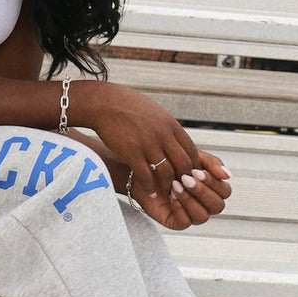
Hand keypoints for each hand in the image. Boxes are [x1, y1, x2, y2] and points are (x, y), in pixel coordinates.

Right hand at [72, 81, 203, 198]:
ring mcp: (148, 145)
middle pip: (183, 164)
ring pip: (166, 173)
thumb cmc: (128, 106)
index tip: (190, 175)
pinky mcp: (132, 153)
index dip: (193, 166)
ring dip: (168, 186)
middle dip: (184, 179)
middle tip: (181, 187)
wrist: (104, 103)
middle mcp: (163, 135)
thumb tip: (176, 138)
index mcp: (170, 124)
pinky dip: (150, 187)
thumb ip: (167, 126)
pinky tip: (149, 192)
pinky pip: (146, 176)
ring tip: (166, 193)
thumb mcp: (155, 112)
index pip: (191, 150)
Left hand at [130, 149, 230, 230]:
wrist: (144, 167)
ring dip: (190, 199)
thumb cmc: (169, 162)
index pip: (225, 192)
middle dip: (202, 191)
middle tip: (185, 178)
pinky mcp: (176, 222)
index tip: (197, 170)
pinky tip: (171, 196)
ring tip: (175, 185)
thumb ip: (212, 164)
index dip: (213, 183)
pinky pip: (185, 222)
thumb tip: (228, 175)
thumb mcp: (193, 156)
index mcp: (212, 189)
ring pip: (202, 216)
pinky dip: (180, 208)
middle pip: (217, 206)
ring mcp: (191, 214)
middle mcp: (204, 204)